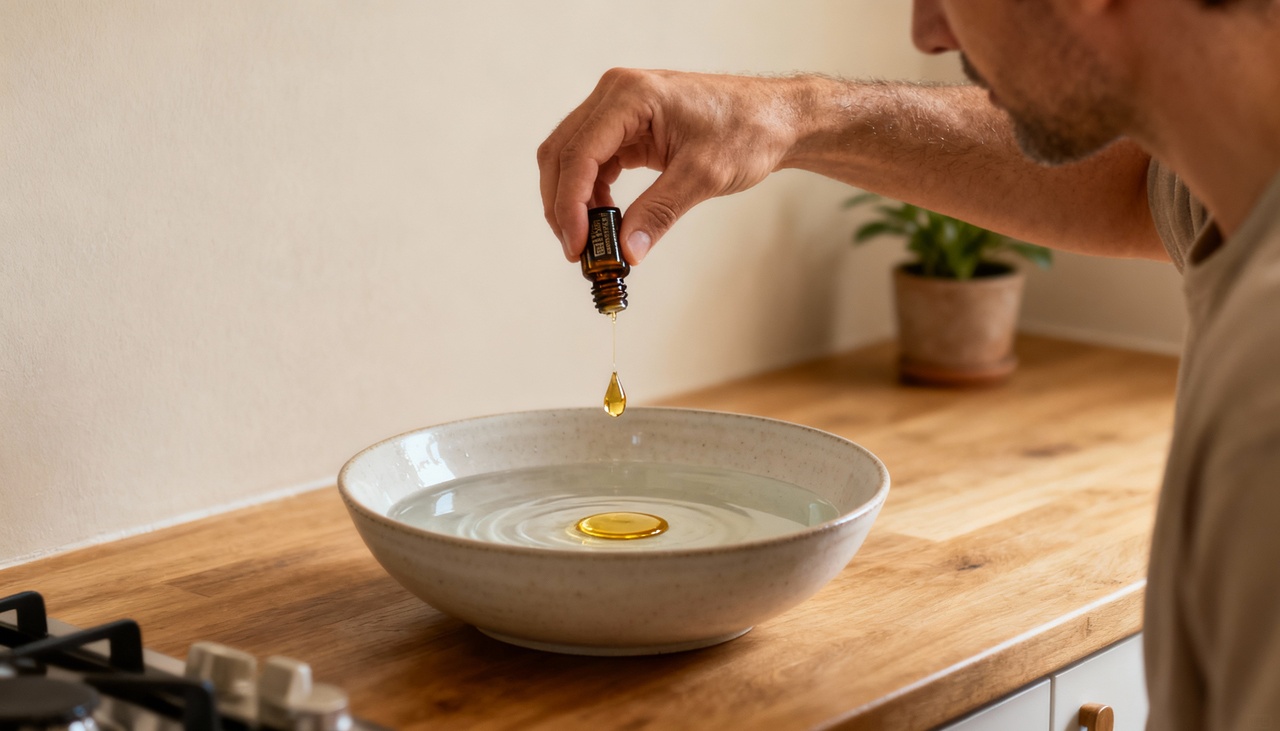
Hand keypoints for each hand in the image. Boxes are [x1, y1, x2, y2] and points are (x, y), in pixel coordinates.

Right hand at [537, 69, 800, 263]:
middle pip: (563, 154)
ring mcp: (619, 109)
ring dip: (574, 202)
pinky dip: (592, 194)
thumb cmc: (748, 131)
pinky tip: (606, 221)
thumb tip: (625, 252)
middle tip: (577, 251)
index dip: (570, 204)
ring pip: (571, 159)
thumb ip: (659, 213)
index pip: (579, 153)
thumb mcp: (703, 176)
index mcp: (630, 96)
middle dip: (563, 206)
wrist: (776, 117)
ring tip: (592, 242)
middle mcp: (615, 95)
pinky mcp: (627, 126)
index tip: (576, 245)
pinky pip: (593, 162)